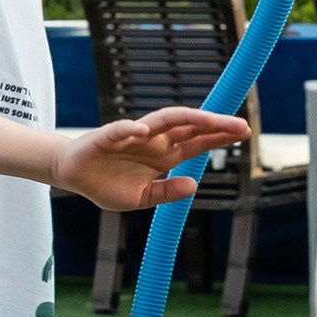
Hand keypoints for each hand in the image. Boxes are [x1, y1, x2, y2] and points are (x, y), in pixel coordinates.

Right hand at [54, 107, 248, 209]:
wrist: (73, 176)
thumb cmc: (108, 183)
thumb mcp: (141, 198)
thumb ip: (166, 192)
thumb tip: (193, 184)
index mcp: (165, 155)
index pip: (198, 142)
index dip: (219, 137)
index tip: (243, 133)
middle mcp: (154, 141)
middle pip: (189, 127)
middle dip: (214, 124)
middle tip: (240, 124)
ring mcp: (133, 136)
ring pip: (163, 121)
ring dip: (186, 118)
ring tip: (208, 118)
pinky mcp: (107, 136)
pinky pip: (120, 130)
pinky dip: (130, 129)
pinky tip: (144, 132)